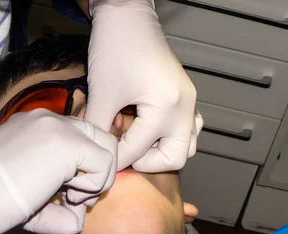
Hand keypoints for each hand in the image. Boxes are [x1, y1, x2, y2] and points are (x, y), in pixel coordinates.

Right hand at [0, 109, 116, 233]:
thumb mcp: (29, 193)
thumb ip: (58, 199)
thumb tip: (80, 217)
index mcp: (37, 126)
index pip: (83, 138)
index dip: (86, 170)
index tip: (68, 195)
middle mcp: (49, 119)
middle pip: (101, 138)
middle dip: (99, 173)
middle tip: (76, 199)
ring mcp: (57, 127)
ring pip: (108, 148)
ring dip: (98, 181)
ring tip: (71, 199)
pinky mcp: (64, 143)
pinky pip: (105, 163)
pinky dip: (95, 186)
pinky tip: (69, 197)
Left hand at [84, 0, 202, 172]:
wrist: (127, 17)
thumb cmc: (116, 47)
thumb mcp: (102, 94)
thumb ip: (99, 129)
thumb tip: (99, 152)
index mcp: (167, 107)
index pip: (139, 150)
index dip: (116, 157)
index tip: (102, 158)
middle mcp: (185, 107)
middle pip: (175, 158)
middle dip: (147, 162)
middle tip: (124, 153)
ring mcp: (189, 102)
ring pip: (186, 145)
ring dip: (160, 150)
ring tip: (135, 140)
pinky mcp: (185, 97)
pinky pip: (187, 128)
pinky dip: (168, 136)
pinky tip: (145, 128)